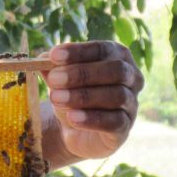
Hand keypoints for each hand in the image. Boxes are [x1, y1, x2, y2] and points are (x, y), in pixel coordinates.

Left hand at [41, 41, 143, 166]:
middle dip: (82, 74)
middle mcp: (131, 77)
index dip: (79, 51)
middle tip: (54, 80)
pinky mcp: (126, 127)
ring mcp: (132, 103)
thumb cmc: (71, 92)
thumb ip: (53, 66)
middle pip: (115, 70)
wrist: (74, 128)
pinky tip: (72, 117)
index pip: (102, 49)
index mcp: (118, 56)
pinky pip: (114, 121)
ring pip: (116, 96)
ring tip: (56, 99)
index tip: (54, 56)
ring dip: (83, 96)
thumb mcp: (60, 77)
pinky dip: (92, 119)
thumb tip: (44, 58)